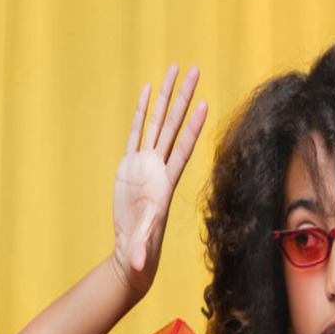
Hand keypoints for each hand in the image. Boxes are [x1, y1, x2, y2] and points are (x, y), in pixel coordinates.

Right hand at [111, 63, 207, 297]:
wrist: (132, 247)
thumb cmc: (140, 248)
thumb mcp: (139, 248)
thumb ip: (138, 250)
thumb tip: (136, 263)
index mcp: (165, 183)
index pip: (183, 148)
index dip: (193, 127)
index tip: (205, 104)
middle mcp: (158, 166)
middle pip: (173, 125)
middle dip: (183, 97)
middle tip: (194, 70)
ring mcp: (145, 162)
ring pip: (157, 122)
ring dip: (165, 97)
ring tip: (174, 70)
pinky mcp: (129, 163)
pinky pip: (137, 131)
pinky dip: (142, 111)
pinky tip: (149, 90)